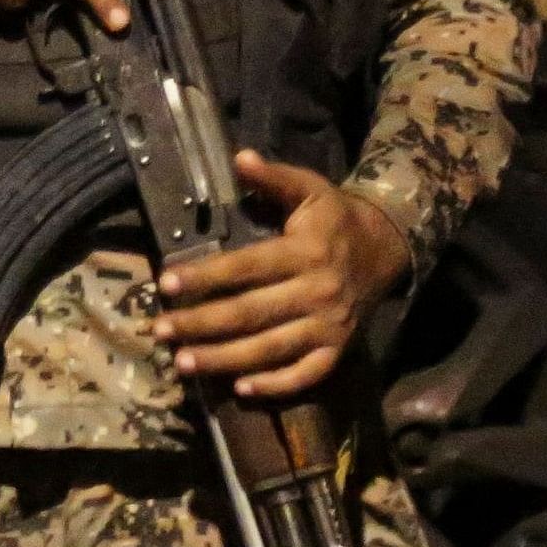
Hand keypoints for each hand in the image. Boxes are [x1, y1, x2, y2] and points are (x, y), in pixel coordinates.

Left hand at [150, 151, 407, 397]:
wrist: (387, 248)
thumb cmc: (335, 219)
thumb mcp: (309, 189)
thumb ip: (273, 178)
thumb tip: (239, 157)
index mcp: (305, 252)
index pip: (246, 267)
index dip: (205, 276)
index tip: (165, 282)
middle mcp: (317, 292)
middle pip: (250, 314)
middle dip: (200, 324)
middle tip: (159, 330)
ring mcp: (329, 326)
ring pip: (270, 349)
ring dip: (224, 360)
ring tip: (182, 363)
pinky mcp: (338, 349)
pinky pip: (306, 374)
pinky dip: (275, 385)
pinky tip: (240, 389)